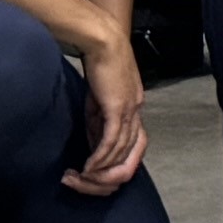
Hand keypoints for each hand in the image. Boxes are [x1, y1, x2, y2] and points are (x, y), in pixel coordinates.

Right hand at [67, 40, 150, 193]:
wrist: (102, 40)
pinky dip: (100, 157)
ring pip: (120, 150)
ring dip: (102, 168)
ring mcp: (130, 110)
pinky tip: (89, 167)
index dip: (118, 160)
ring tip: (85, 178)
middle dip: (112, 172)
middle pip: (131, 153)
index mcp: (135, 107)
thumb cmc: (99, 63)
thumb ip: (99, 119)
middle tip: (93, 182)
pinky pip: (110, 141)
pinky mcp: (118, 108)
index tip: (99, 170)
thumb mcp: (98, 98)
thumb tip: (94, 142)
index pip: (134, 143)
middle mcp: (137, 111)